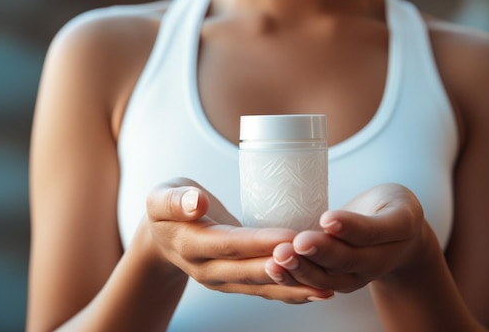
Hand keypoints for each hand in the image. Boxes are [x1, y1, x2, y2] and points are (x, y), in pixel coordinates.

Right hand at [145, 178, 334, 303]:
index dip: (260, 242)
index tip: (290, 236)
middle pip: (251, 271)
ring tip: (327, 287)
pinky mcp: (237, 283)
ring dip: (294, 287)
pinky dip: (291, 292)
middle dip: (285, 268)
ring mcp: (223, 280)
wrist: (162, 239)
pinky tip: (318, 291)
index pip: (230, 244)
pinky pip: (266, 289)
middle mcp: (208, 269)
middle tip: (319, 261)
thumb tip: (196, 202)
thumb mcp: (161, 197)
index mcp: (191, 245)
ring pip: (262, 286)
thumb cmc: (167, 209)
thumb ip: (175, 200)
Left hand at [265, 183, 428, 292]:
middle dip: (319, 252)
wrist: (399, 240)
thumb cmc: (390, 209)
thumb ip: (366, 211)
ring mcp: (357, 274)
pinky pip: (314, 283)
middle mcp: (379, 260)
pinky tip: (273, 268)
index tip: (327, 219)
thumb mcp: (392, 199)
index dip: (349, 227)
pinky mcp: (337, 281)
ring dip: (301, 270)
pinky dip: (293, 279)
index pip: (373, 231)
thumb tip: (326, 222)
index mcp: (399, 230)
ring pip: (327, 278)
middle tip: (297, 242)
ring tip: (278, 258)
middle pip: (347, 259)